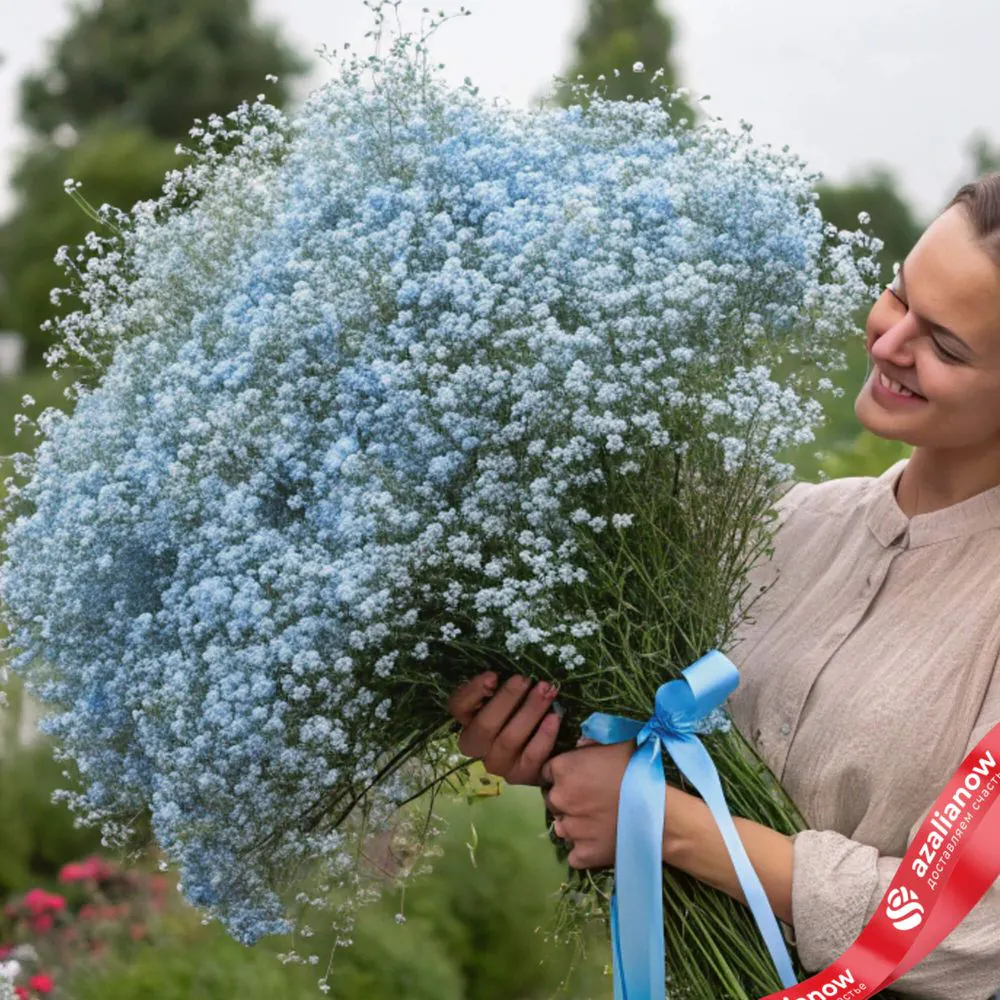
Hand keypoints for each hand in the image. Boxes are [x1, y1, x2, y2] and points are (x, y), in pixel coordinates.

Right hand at [447, 672, 561, 785]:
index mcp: (468, 721)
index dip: (473, 691)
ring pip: (509, 739)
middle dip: (507, 698)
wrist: (546, 748)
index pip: (459, 707)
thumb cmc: (520, 710)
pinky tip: (554, 717)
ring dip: (529, 712)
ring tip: (546, 691)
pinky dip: (544, 735)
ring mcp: (499, 764)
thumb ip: (500, 687)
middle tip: (525, 679)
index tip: (493, 675)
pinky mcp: (522, 775)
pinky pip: (532, 757)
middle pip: (485, 725)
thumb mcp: (507, 696)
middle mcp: (477, 747)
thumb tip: (502, 676)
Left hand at [541, 739, 634, 868]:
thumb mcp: (617, 744)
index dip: (565, 775)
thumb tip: (580, 745)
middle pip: (553, 800)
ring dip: (574, 825)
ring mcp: (569, 828)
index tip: (580, 779)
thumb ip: (591, 743)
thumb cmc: (639, 771)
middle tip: (590, 801)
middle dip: (567, 800)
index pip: (548, 771)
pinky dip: (583, 850)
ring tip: (597, 823)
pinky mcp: (582, 853)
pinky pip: (574, 854)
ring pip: (562, 827)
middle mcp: (559, 798)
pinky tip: (600, 842)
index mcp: (563, 768)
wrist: (660, 812)